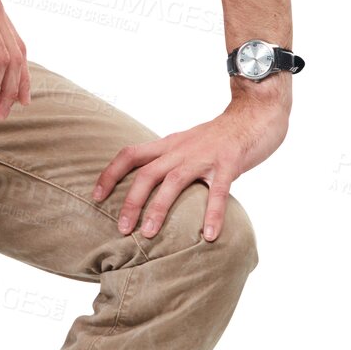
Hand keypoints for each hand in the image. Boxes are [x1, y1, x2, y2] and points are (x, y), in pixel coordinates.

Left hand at [90, 89, 289, 241]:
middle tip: (121, 229)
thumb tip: (151, 188)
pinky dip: (213, 214)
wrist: (255, 113)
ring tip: (149, 235)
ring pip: (173, 182)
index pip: (129, 155)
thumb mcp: (187, 144)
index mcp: (168, 145)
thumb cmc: (220, 136)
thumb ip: (170, 162)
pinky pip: (218, 191)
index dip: (110, 174)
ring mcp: (204, 156)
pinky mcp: (229, 163)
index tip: (96, 197)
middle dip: (130, 202)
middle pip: (146, 174)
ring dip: (158, 209)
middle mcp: (180, 150)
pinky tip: (210, 235)